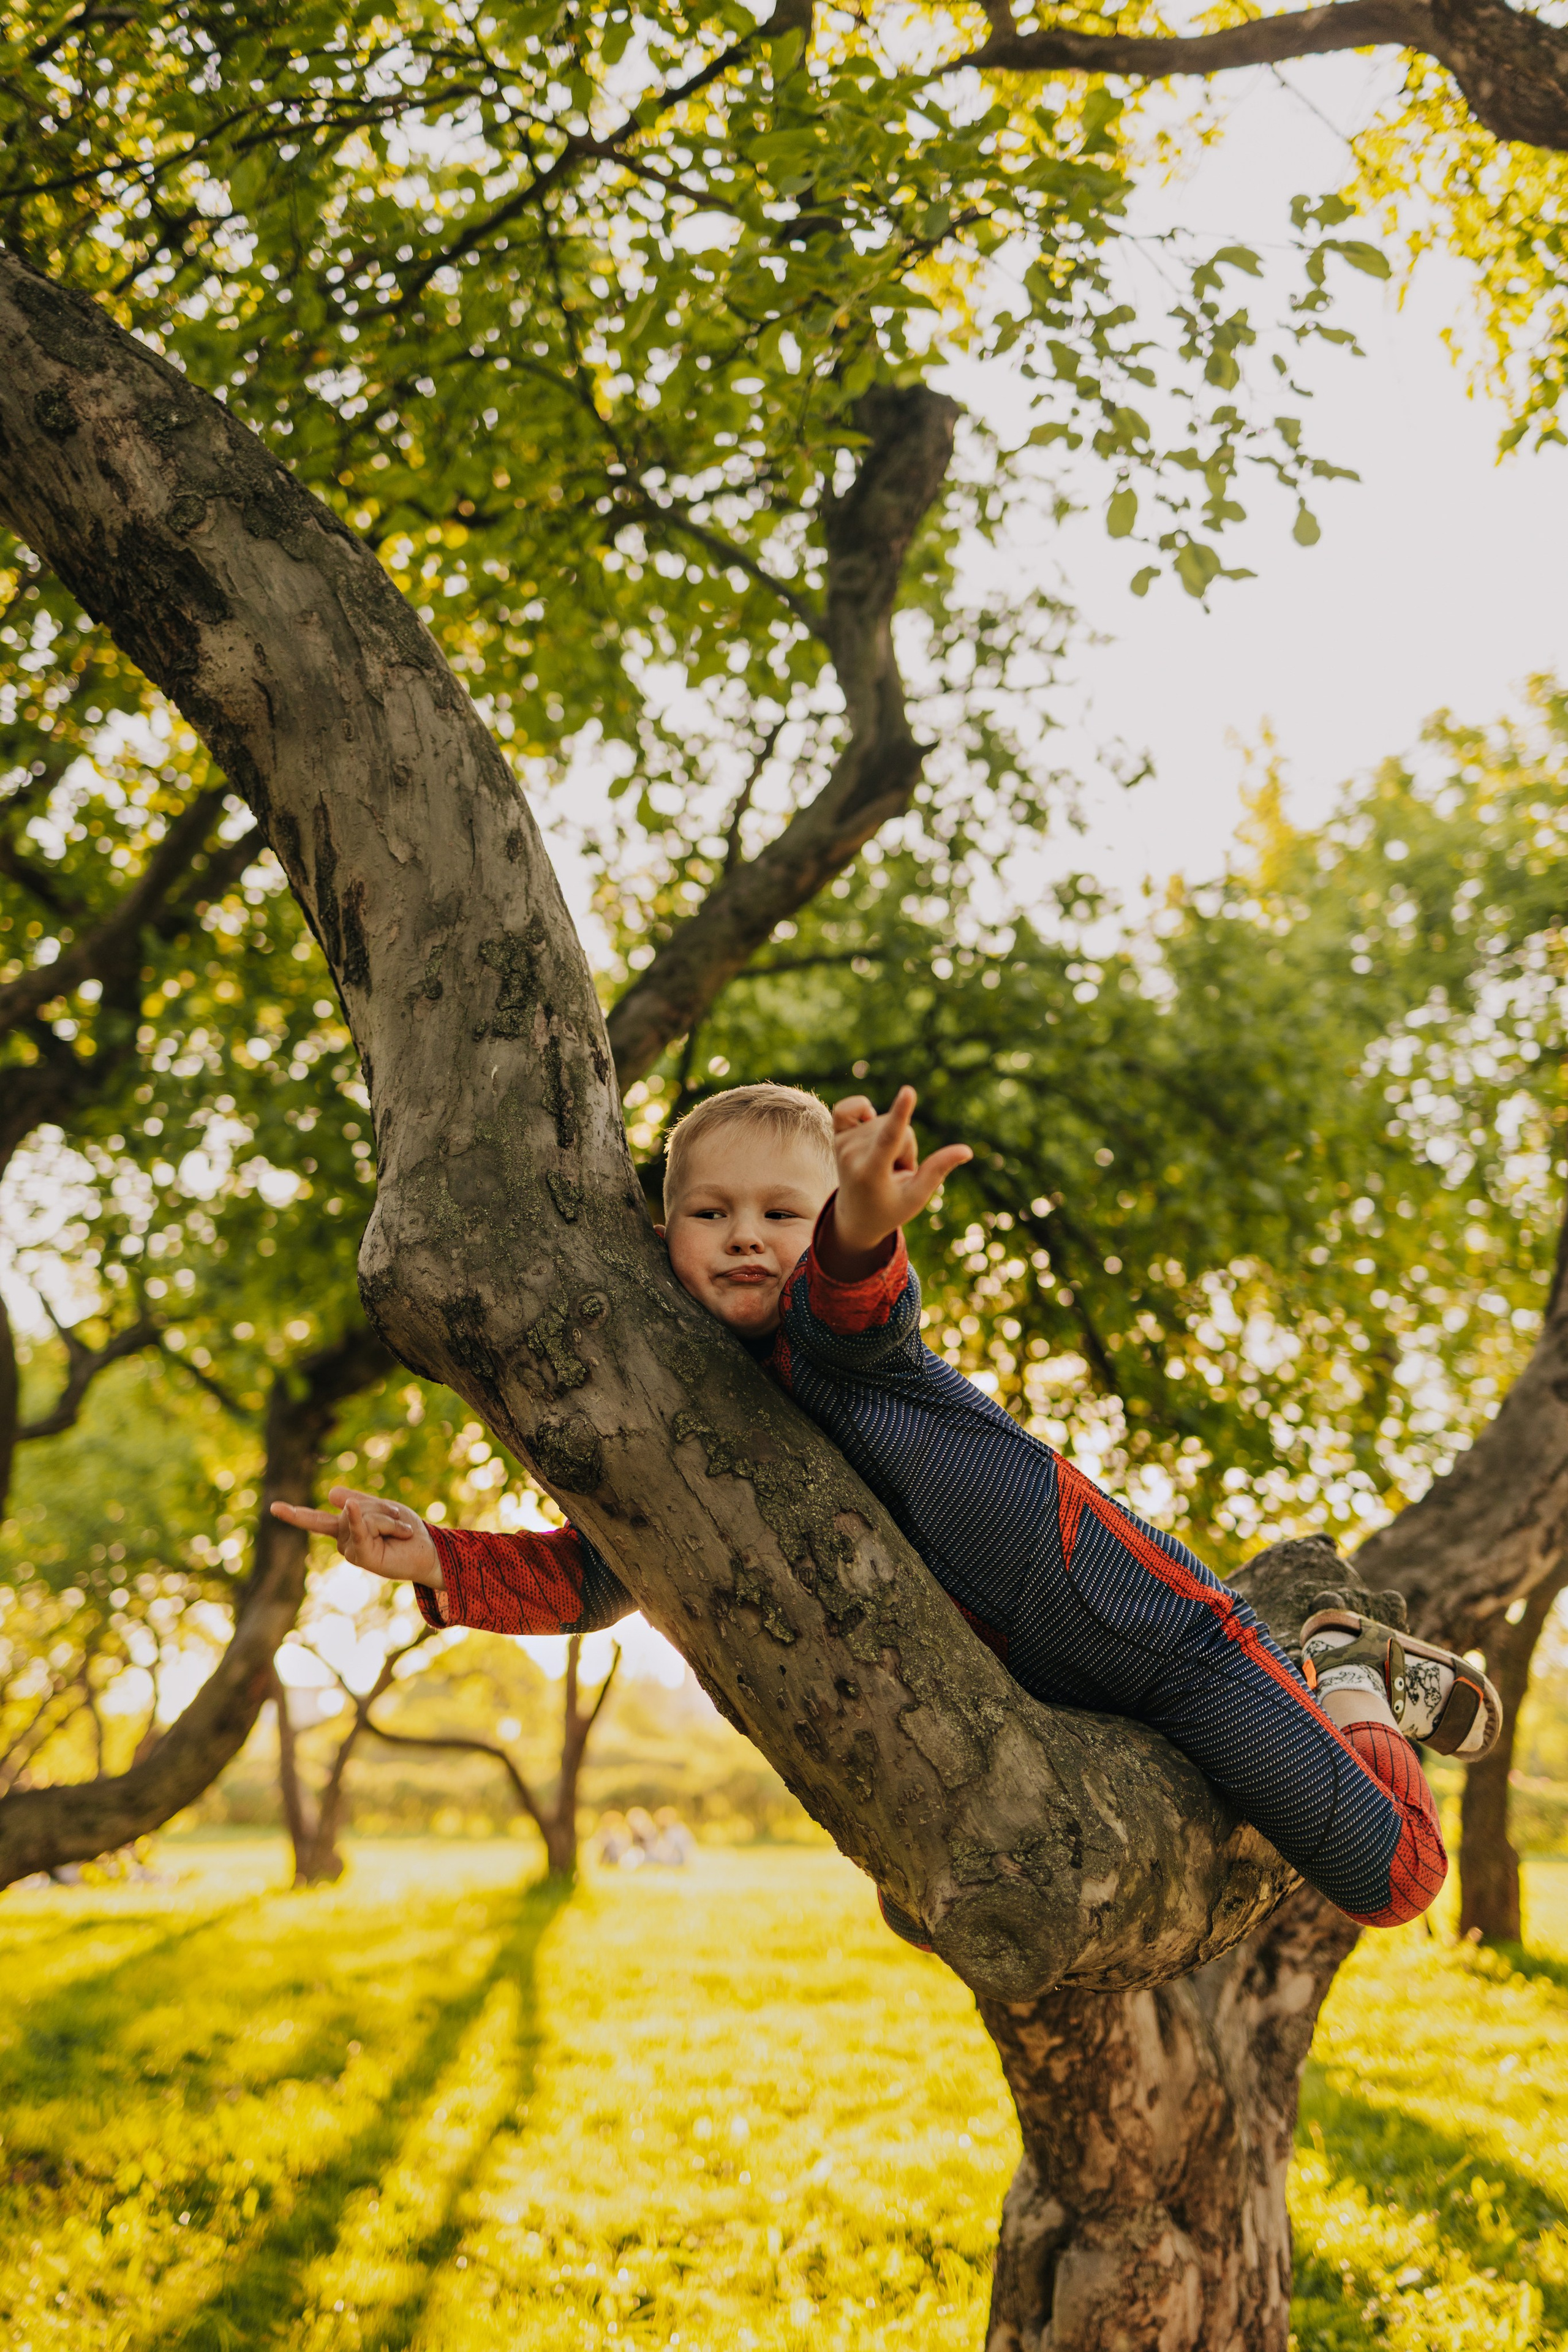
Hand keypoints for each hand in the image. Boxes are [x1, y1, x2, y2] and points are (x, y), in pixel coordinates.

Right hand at [268, 1486, 443, 1589]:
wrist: (428, 1552)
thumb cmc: (407, 1532)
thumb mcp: (382, 1508)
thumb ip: (358, 1502)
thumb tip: (329, 1494)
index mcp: (345, 1529)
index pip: (316, 1519)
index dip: (294, 1514)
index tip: (273, 1507)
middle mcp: (343, 1541)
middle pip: (351, 1507)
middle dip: (380, 1508)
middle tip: (401, 1522)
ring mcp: (351, 1550)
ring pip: (361, 1515)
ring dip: (389, 1517)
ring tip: (402, 1532)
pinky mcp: (363, 1556)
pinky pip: (359, 1529)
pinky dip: (359, 1518)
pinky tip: (351, 1507)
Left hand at [823, 1085, 971, 1275]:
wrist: (855, 1217)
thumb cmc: (891, 1208)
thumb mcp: (917, 1195)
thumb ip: (938, 1170)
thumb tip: (967, 1150)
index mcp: (871, 1173)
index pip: (889, 1138)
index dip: (901, 1113)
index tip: (908, 1091)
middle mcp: (852, 1154)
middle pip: (901, 1131)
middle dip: (907, 1149)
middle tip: (896, 1173)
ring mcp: (842, 1143)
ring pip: (887, 1120)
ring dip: (893, 1140)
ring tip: (883, 1164)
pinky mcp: (837, 1134)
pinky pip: (849, 1107)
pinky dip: (863, 1109)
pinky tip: (869, 1121)